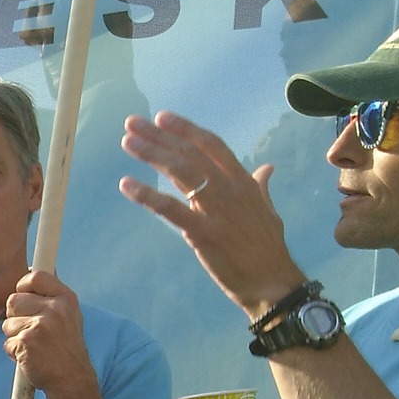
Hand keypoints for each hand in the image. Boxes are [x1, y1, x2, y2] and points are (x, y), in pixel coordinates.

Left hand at [3, 271, 100, 398]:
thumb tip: (30, 277)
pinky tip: (31, 357)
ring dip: (15, 336)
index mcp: (65, 299)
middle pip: (13, 300)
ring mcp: (40, 325)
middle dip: (15, 316)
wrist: (71, 379)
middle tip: (31, 330)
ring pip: (7, 323)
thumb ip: (50, 297)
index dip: (23, 287)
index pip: (35, 277)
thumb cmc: (65, 348)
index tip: (25, 296)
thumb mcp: (68, 315)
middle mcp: (55, 309)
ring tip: (34, 346)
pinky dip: (14, 352)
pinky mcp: (27, 341)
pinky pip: (7, 342)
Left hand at [117, 112, 307, 319]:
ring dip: (151, 154)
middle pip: (189, 153)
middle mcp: (229, 188)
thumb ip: (261, 186)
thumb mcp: (268, 210)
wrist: (271, 282)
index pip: (212, 145)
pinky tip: (126, 184)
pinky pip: (170, 208)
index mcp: (244, 181)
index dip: (186, 129)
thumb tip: (266, 168)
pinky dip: (146, 194)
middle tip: (133, 123)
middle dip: (160, 135)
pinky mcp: (202, 232)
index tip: (163, 117)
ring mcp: (216, 209)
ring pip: (180, 172)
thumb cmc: (267, 248)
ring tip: (128, 142)